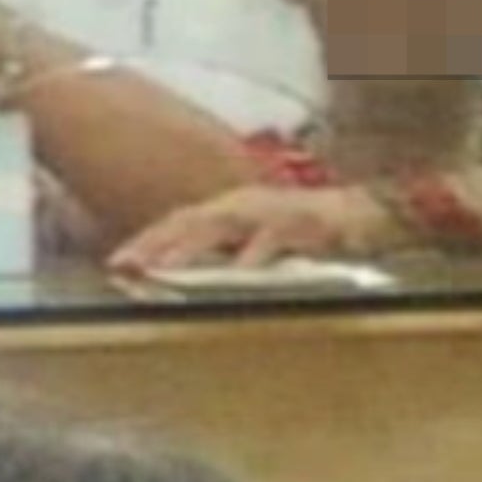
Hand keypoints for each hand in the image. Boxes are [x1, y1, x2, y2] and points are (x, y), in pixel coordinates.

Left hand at [111, 184, 401, 271]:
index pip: (177, 223)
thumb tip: (184, 277)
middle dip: (153, 245)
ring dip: (190, 248)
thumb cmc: (307, 234)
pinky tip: (237, 272)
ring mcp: (272, 212)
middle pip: (188, 222)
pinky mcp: (304, 224)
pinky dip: (255, 254)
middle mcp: (243, 204)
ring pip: (222, 228)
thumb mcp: (256, 242)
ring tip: (162, 269)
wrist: (367, 215)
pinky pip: (275, 240)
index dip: (145, 242)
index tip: (115, 265)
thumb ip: (224, 254)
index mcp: (229, 209)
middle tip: (123, 267)